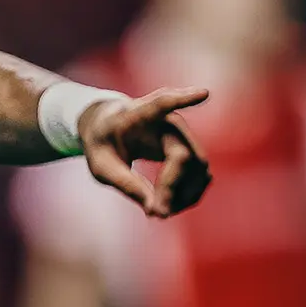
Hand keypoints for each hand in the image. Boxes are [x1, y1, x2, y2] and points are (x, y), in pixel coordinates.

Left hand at [78, 87, 211, 217]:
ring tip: (158, 211)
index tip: (204, 93)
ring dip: (185, 196)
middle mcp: (168, 121)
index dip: (183, 99)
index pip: (163, 103)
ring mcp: (183, 135)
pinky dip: (189, 195)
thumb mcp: (101, 167)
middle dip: (172, 187)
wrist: (111, 130)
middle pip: (183, 156)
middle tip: (155, 213)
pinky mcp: (191, 150)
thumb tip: (156, 210)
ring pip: (199, 168)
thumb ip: (125, 184)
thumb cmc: (103, 144)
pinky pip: (201, 176)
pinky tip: (170, 205)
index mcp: (138, 115)